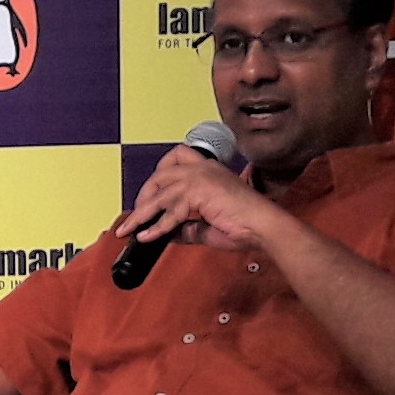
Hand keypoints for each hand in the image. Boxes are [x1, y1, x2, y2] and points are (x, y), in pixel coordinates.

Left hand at [113, 146, 282, 254]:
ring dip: (141, 214)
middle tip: (135, 216)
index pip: (175, 159)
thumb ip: (186, 226)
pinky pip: (169, 211)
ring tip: (129, 229)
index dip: (158, 176)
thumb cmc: (246, 225)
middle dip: (144, 196)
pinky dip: (156, 226)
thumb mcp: (207, 225)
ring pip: (160, 194)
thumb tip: (166, 233)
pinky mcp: (198, 192)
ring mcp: (200, 178)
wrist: (264, 227)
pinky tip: (148, 236)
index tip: (148, 196)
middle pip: (160, 175)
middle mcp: (202, 169)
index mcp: (208, 170)